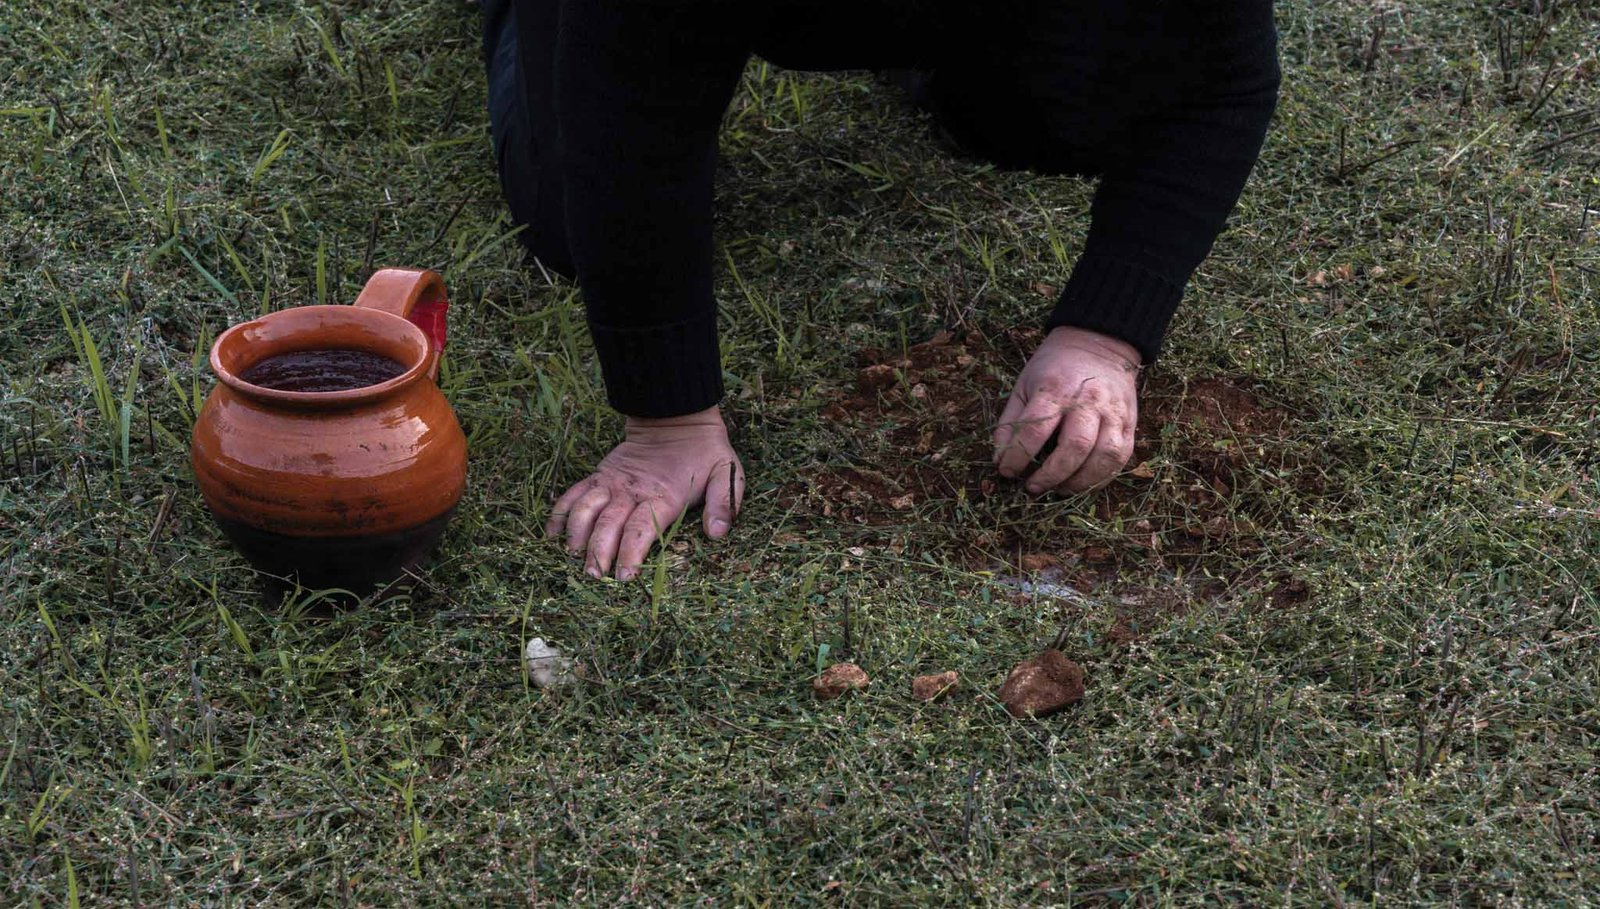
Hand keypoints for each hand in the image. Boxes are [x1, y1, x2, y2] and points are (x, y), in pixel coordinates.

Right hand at [546, 406, 744, 579]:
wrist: (676, 418)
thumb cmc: (704, 453)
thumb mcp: (727, 472)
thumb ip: (724, 502)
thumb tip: (717, 533)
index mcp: (663, 495)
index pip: (641, 528)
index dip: (631, 553)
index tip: (624, 577)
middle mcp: (632, 489)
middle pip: (608, 524)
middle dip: (598, 552)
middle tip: (594, 576)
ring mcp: (611, 481)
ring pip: (585, 508)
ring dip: (576, 534)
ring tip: (572, 559)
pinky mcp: (599, 475)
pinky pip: (574, 493)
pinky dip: (560, 513)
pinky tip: (552, 535)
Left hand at [993, 326, 1139, 494]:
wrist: (1099, 344)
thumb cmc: (1055, 369)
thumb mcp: (1023, 385)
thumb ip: (1010, 422)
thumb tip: (1000, 459)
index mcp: (1055, 388)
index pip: (1034, 429)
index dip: (1018, 456)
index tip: (1006, 471)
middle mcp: (1088, 400)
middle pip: (1074, 446)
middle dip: (1051, 475)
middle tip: (1033, 487)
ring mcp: (1114, 412)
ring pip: (1103, 456)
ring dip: (1079, 482)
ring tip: (1058, 489)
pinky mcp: (1130, 423)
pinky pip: (1120, 458)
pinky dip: (1100, 478)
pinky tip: (1081, 482)